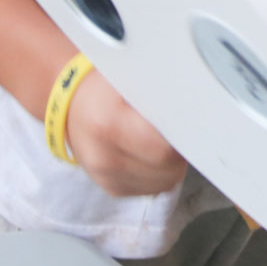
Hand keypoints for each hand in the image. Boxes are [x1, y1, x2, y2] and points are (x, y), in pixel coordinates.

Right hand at [63, 69, 188, 196]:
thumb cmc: (106, 87)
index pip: (163, 146)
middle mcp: (103, 156)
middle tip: (182, 128)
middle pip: (167, 166)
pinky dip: (161, 173)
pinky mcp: (112, 189)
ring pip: (165, 181)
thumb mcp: (129, 77)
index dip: (183, 134)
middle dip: (182, 149)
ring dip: (174, 164)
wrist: (71, 105)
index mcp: (108, 123)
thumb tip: (195, 106)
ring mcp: (106, 177)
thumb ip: (159, 92)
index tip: (192, 122)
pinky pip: (153, 188)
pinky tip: (153, 152)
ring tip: (165, 138)